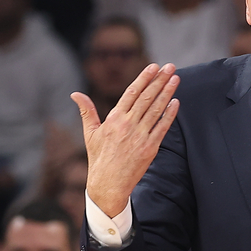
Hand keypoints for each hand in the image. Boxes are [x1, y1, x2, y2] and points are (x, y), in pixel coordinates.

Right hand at [72, 63, 179, 218]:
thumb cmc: (99, 158)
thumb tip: (75, 94)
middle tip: (170, 66)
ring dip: (167, 92)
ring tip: (175, 79)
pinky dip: (170, 114)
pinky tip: (176, 102)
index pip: (132, 92)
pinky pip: (162, 127)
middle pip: (147, 97)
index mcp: (114, 119)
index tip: (153, 67)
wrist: (109, 184)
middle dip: (160, 80)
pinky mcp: (151, 148)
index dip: (144, 78)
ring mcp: (140, 136)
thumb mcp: (91, 133)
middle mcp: (128, 125)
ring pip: (156, 109)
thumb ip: (86, 111)